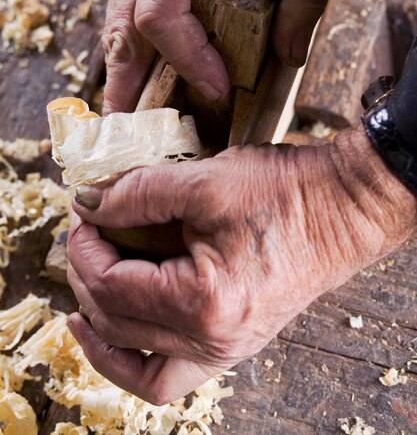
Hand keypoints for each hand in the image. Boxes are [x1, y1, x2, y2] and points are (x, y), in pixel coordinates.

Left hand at [67, 128, 415, 403]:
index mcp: (205, 303)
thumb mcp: (204, 181)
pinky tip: (120, 330)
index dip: (83, 247)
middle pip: (118, 322)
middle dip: (85, 275)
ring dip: (102, 330)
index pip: (112, 286)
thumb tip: (87, 202)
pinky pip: (170, 374)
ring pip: (138, 365)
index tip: (82, 213)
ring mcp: (227, 349)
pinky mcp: (234, 341)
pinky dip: (134, 358)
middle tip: (84, 236)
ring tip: (82, 300)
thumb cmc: (286, 193)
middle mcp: (215, 341)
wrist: (343, 208)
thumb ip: (136, 192)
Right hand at [102, 0, 326, 113]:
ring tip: (130, 127)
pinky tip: (140, 90)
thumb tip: (289, 59)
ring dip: (124, 81)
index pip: (160, 15)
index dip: (186, 59)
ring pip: (117, 35)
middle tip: (137, 140)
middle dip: (130, 90)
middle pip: (123, 35)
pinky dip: (132, 61)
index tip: (219, 89)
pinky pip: (125, 25)